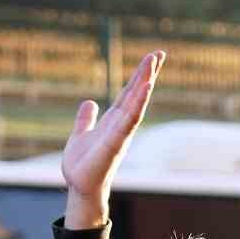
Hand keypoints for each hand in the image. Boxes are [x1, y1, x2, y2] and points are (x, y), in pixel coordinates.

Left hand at [62, 51, 163, 228]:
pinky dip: (138, 103)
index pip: (129, 93)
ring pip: (136, 103)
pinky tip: (145, 88)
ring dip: (145, 83)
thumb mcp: (81, 134)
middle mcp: (121, 124)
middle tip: (160, 52)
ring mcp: (120, 132)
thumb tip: (89, 102)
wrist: (79, 186)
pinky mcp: (116, 142)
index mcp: (113, 120)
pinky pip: (130, 119)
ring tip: (153, 63)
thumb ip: (86, 119)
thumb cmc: (82, 165)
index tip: (151, 57)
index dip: (139, 75)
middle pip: (136, 94)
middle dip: (147, 73)